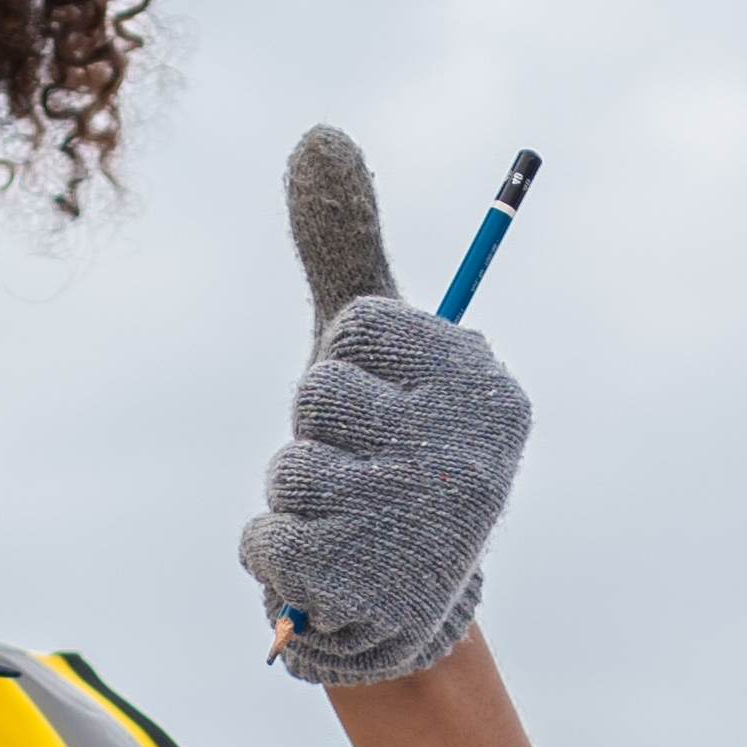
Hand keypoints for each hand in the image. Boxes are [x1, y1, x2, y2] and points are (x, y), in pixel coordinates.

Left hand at [239, 127, 529, 687]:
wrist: (402, 614)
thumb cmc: (383, 458)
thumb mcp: (371, 353)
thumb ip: (346, 246)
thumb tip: (319, 132)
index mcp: (484, 386)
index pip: (357, 329)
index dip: (344, 366)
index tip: (377, 405)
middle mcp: (469, 452)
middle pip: (315, 395)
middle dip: (314, 434)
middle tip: (361, 473)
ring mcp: (419, 525)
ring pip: (286, 470)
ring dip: (292, 498)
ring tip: (342, 523)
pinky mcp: (365, 589)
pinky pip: (262, 539)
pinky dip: (272, 555)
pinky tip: (321, 572)